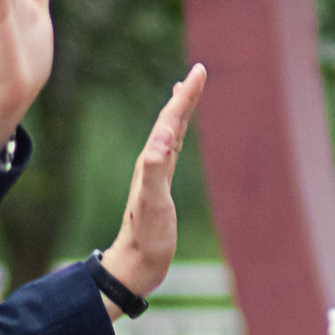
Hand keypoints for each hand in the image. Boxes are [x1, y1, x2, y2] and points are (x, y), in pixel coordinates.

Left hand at [100, 69, 206, 301]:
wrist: (134, 264)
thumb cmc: (147, 238)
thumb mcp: (154, 204)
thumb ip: (154, 169)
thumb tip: (163, 136)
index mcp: (152, 162)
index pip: (171, 120)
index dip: (186, 96)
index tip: (200, 71)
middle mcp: (151, 163)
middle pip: (170, 120)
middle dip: (185, 95)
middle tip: (199, 72)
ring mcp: (155, 174)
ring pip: (170, 133)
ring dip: (180, 111)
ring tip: (186, 93)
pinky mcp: (160, 186)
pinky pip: (171, 150)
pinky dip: (177, 134)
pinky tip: (176, 136)